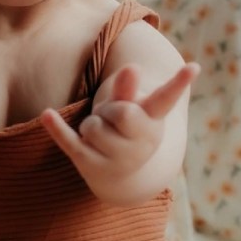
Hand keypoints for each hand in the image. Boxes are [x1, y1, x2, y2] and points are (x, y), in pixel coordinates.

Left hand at [42, 62, 197, 181]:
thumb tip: (131, 67)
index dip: (179, 83)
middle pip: (120, 112)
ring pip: (94, 126)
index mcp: (154, 121)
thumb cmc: (127, 128)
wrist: (119, 175)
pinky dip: (57, 129)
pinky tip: (46, 114)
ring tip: (100, 134)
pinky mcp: (89, 165)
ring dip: (92, 124)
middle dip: (110, 109)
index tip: (193, 66)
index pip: (166, 99)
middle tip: (112, 119)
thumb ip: (129, 87)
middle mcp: (140, 143)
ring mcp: (116, 158)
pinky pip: (69, 141)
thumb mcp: (133, 107)